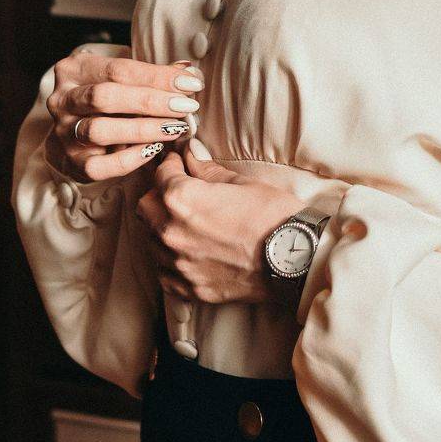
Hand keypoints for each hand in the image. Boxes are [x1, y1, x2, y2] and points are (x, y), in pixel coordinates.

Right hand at [44, 50, 204, 181]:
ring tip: (175, 127)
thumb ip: (153, 75)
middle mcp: (62, 100)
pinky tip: (155, 149)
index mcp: (74, 70)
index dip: (157, 76)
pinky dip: (130, 158)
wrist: (75, 132)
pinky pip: (100, 166)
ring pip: (101, 130)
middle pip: (106, 97)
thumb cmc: (107, 99)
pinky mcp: (71, 163)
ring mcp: (64, 133)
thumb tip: (190, 74)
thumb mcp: (123, 79)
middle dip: (151, 101)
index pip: (119, 70)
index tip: (190, 83)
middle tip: (185, 106)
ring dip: (144, 129)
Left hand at [134, 148, 300, 305]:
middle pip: (146, 206)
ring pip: (151, 239)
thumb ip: (207, 169)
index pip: (161, 174)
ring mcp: (178, 264)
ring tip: (190, 221)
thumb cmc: (273, 216)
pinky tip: (192, 249)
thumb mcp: (241, 182)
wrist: (294, 259)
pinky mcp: (188, 287)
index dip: (171, 164)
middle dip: (160, 194)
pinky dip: (171, 258)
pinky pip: (163, 270)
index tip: (179, 163)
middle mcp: (171, 232)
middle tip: (181, 190)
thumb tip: (191, 155)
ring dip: (163, 226)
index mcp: (182, 199)